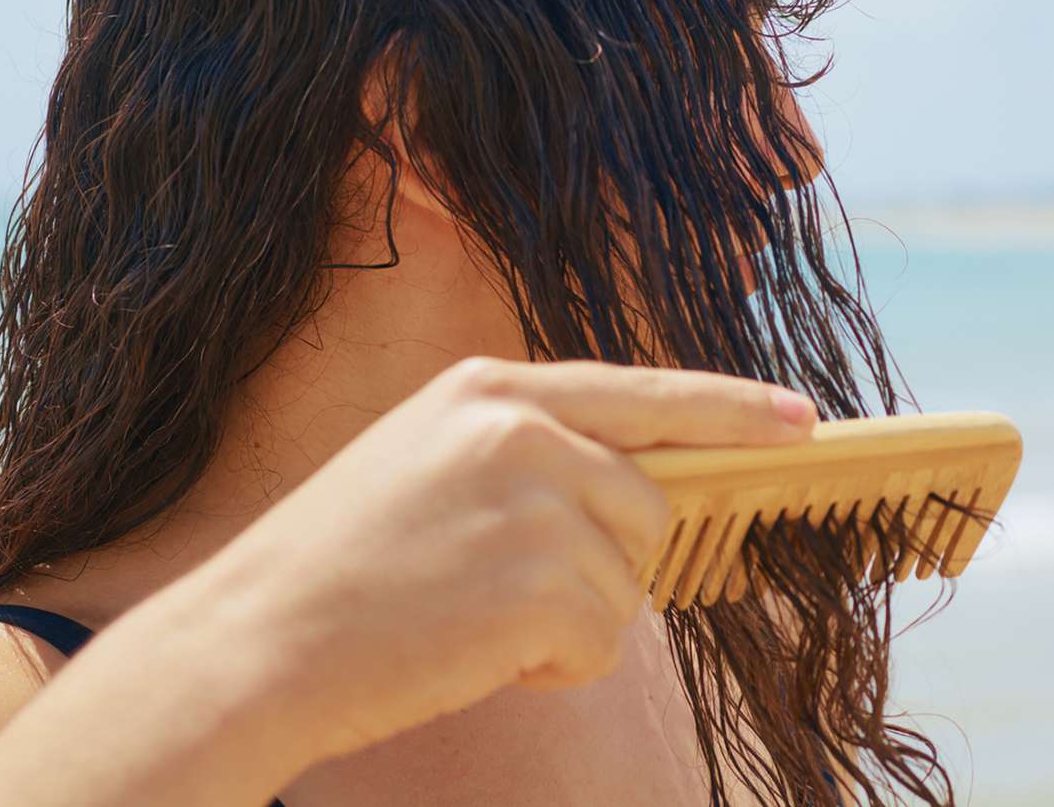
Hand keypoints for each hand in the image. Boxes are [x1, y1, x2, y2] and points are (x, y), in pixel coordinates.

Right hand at [215, 356, 818, 759]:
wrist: (252, 640)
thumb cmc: (336, 565)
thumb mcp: (427, 462)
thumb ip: (527, 453)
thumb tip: (633, 489)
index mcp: (489, 389)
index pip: (642, 391)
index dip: (730, 410)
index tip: (801, 422)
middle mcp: (522, 427)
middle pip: (646, 499)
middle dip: (604, 556)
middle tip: (506, 589)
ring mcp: (535, 499)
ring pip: (627, 576)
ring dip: (569, 617)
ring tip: (468, 616)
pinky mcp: (542, 581)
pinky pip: (604, 638)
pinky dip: (554, 663)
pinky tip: (474, 650)